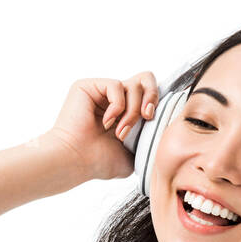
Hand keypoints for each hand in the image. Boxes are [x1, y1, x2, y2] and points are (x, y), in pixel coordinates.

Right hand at [45, 72, 159, 182]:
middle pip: (146, 79)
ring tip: (120, 132)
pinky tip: (106, 122)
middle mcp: (114, 99)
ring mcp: (102, 91)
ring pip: (133, 85)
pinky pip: (116, 85)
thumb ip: (148, 139)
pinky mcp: (89, 86)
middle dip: (151, 98)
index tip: (151, 121)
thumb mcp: (134, 154)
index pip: (149, 92)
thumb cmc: (100, 162)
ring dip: (132, 112)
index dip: (156, 102)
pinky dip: (117, 106)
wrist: (77, 161)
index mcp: (126, 111)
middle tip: (146, 117)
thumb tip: (164, 129)